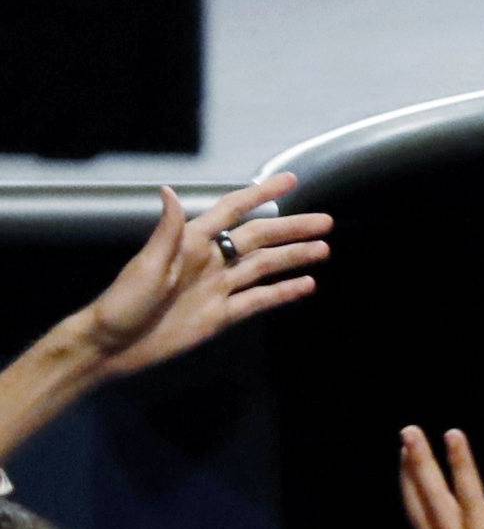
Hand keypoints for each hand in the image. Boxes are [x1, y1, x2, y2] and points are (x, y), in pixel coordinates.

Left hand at [85, 174, 330, 377]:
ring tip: (324, 250)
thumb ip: (167, 232)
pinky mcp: (221, 315)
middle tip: (325, 222)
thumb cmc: (123, 302)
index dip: (261, 195)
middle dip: (292, 228)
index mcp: (192, 243)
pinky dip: (283, 292)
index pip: (233, 211)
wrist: (113, 347)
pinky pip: (258, 300)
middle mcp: (211, 261)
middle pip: (259, 238)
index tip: (290, 181)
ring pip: (264, 267)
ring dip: (293, 257)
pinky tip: (306, 285)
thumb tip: (170, 192)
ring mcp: (218, 288)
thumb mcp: (145, 266)